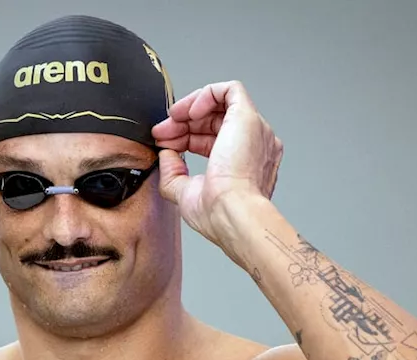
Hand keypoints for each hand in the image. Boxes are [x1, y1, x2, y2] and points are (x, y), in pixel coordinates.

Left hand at [152, 81, 283, 252]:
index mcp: (245, 164)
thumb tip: (166, 155)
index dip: (185, 137)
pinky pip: (230, 90)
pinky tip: (189, 112)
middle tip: (161, 132)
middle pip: (216, 121)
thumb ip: (174, 173)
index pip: (213, 139)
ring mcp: (255, 131)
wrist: (233, 214)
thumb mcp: (186, 193)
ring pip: (223, 104)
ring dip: (191, 108)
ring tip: (173, 120)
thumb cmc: (219, 213)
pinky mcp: (248, 118)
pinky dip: (206, 94)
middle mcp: (255, 146)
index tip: (164, 144)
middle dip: (183, 123)